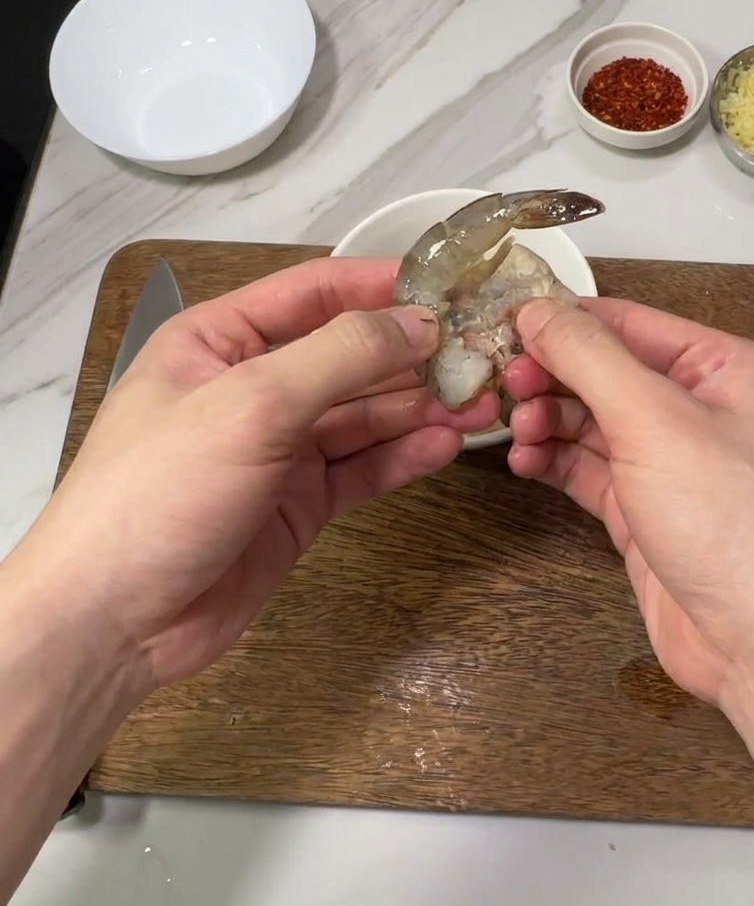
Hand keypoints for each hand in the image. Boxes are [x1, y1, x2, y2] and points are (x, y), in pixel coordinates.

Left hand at [7, 258, 496, 692]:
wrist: (116, 619)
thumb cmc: (162, 490)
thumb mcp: (251, 404)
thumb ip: (340, 356)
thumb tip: (419, 322)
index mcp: (221, 341)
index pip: (315, 293)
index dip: (383, 286)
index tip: (451, 287)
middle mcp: (255, 388)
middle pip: (350, 357)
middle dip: (415, 356)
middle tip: (484, 356)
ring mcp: (280, 450)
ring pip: (364, 417)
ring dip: (420, 409)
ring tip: (482, 404)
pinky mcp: (301, 505)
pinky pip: (362, 470)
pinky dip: (402, 457)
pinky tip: (446, 447)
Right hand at [503, 297, 753, 704]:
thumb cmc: (735, 524)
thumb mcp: (656, 421)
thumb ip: (592, 359)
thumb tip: (539, 310)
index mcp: (724, 369)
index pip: (630, 322)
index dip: (566, 321)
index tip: (505, 325)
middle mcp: (700, 411)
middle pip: (607, 372)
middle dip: (553, 376)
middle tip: (506, 386)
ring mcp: (673, 465)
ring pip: (593, 423)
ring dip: (549, 420)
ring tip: (517, 431)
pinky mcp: (647, 514)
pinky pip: (590, 471)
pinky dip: (555, 462)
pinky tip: (525, 462)